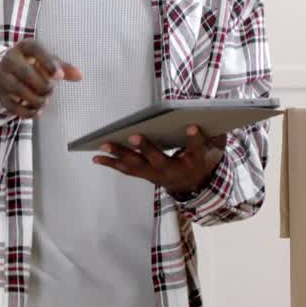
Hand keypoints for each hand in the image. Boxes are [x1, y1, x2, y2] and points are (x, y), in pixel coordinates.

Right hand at [0, 39, 81, 118]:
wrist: (4, 71)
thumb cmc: (32, 64)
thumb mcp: (47, 61)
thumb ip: (63, 68)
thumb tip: (80, 76)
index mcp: (24, 47)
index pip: (36, 50)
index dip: (49, 63)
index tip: (60, 77)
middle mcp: (10, 60)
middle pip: (27, 74)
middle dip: (44, 86)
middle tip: (50, 88)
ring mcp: (2, 78)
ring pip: (21, 91)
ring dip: (38, 100)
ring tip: (44, 99)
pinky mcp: (0, 95)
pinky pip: (15, 107)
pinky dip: (29, 112)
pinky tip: (38, 111)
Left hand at [93, 125, 222, 196]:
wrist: (191, 184)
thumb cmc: (198, 159)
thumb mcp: (209, 148)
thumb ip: (205, 136)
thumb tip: (196, 122)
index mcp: (192, 164)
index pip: (195, 149)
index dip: (195, 139)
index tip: (193, 126)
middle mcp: (171, 172)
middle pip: (157, 160)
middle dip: (145, 148)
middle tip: (133, 136)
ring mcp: (154, 175)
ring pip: (136, 165)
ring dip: (119, 155)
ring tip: (103, 145)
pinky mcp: (143, 174)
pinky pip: (126, 169)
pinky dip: (110, 163)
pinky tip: (96, 156)